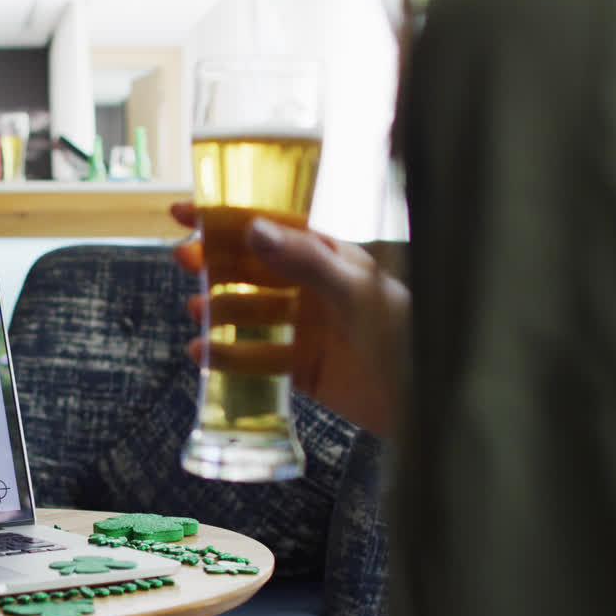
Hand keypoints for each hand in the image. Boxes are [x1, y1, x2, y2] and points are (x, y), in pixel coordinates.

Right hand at [171, 202, 409, 437]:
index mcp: (329, 259)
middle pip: (252, 271)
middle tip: (183, 260)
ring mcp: (307, 332)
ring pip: (250, 316)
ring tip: (196, 312)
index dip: (227, 217)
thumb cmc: (404, 334)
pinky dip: (229, 358)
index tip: (185, 212)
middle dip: (214, 264)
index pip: (271, 228)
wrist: (431, 403)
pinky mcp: (303, 372)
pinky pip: (258, 361)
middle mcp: (314, 291)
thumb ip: (305, 260)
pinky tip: (204, 355)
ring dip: (219, 311)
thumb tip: (252, 228)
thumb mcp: (354, 290)